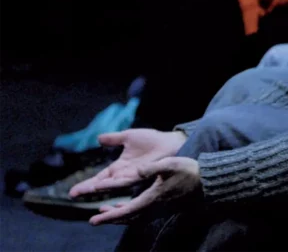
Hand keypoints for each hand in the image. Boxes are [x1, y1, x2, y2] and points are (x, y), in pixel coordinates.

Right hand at [70, 129, 186, 197]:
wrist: (170, 141)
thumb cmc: (152, 140)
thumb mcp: (128, 137)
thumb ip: (114, 139)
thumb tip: (98, 138)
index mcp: (119, 167)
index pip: (100, 177)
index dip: (87, 184)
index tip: (73, 191)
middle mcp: (123, 174)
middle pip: (102, 184)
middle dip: (88, 189)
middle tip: (73, 194)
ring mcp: (132, 175)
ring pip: (112, 184)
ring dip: (99, 187)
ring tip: (86, 191)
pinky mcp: (141, 174)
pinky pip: (125, 180)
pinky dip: (114, 183)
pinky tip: (104, 184)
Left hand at [89, 157, 201, 224]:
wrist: (206, 181)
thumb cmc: (189, 171)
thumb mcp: (170, 164)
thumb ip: (152, 167)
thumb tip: (136, 170)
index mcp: (152, 198)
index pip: (126, 211)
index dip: (109, 216)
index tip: (93, 220)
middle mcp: (154, 206)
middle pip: (128, 217)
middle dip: (110, 218)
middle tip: (94, 219)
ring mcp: (160, 206)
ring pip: (134, 215)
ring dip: (119, 214)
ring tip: (106, 210)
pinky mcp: (164, 204)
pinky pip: (142, 212)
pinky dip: (130, 210)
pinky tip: (129, 203)